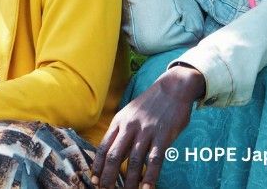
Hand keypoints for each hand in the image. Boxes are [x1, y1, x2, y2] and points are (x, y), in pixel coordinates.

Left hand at [91, 65, 204, 188]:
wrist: (172, 88)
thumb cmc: (150, 104)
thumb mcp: (129, 114)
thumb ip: (121, 132)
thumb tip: (113, 154)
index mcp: (118, 122)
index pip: (103, 147)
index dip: (97, 165)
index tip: (93, 179)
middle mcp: (129, 127)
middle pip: (114, 156)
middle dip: (108, 176)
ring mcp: (146, 131)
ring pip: (134, 160)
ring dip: (130, 181)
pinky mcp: (163, 135)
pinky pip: (155, 159)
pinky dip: (150, 175)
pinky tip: (147, 188)